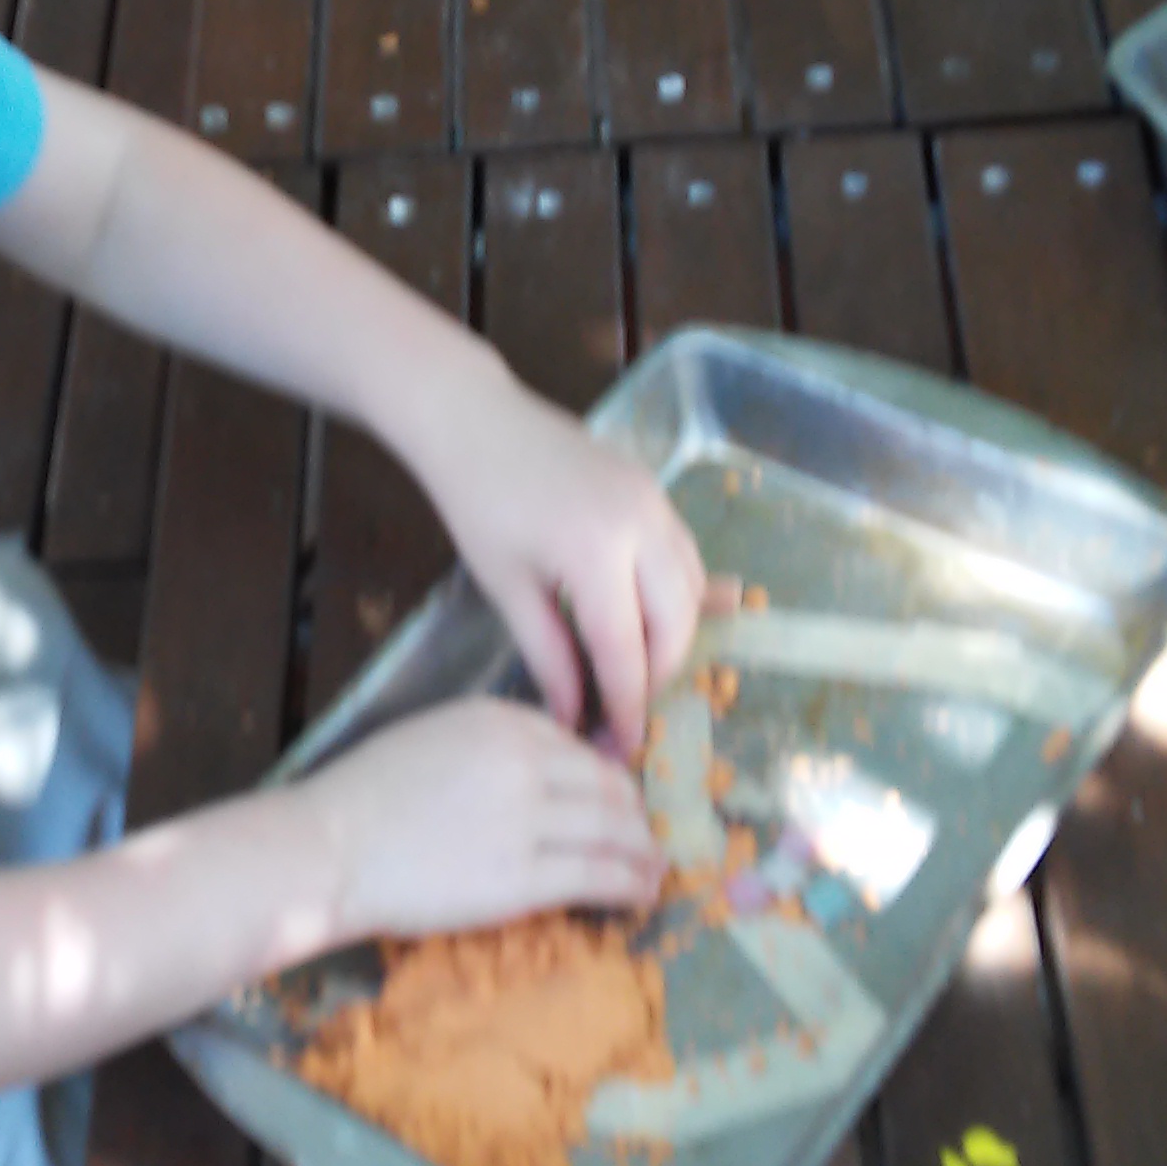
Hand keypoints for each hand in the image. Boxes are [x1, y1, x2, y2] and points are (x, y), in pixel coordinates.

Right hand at [302, 698, 663, 940]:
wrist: (328, 848)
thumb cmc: (363, 798)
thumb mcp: (432, 738)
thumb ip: (488, 747)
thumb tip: (539, 775)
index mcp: (501, 719)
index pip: (577, 747)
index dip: (604, 780)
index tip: (613, 802)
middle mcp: (527, 760)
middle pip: (609, 786)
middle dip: (635, 816)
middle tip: (644, 840)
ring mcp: (531, 818)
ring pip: (618, 831)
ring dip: (644, 854)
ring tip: (653, 873)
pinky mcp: (528, 877)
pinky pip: (602, 876)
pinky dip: (632, 885)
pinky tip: (640, 896)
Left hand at [391, 364, 708, 757]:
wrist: (475, 418)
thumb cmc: (476, 502)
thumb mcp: (506, 587)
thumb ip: (548, 655)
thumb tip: (573, 717)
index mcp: (596, 552)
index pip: (626, 650)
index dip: (627, 706)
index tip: (621, 747)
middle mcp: (642, 524)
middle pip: (677, 624)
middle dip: (657, 676)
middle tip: (624, 710)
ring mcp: (656, 501)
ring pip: (691, 590)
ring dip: (672, 637)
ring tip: (633, 671)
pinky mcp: (655, 489)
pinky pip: (684, 555)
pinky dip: (678, 595)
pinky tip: (659, 622)